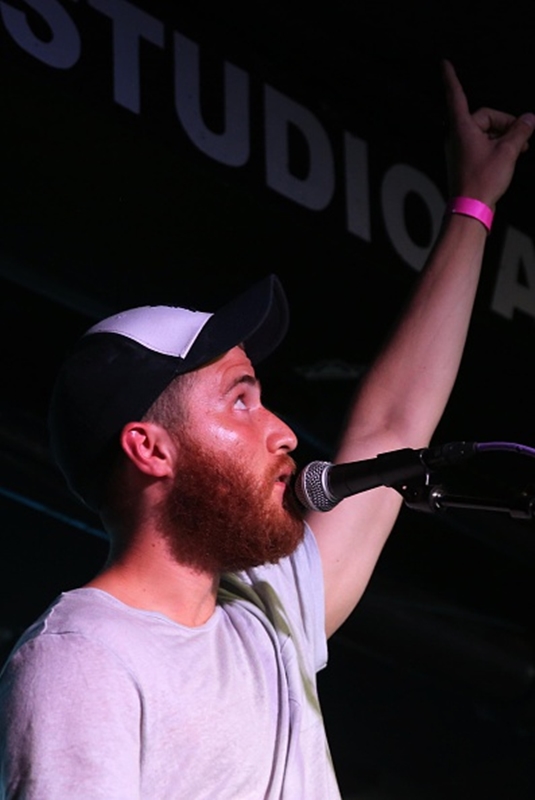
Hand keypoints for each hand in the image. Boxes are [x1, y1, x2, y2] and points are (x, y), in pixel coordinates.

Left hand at [443, 59, 534, 207]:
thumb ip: (520, 131)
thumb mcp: (508, 152)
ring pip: (485, 133)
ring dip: (504, 137)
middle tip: (524, 136)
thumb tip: (529, 119)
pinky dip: (496, 146)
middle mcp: (456, 137)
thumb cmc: (482, 181)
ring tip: (520, 149)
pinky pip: (482, 145)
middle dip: (505, 123)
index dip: (451, 78)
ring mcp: (459, 150)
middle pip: (484, 117)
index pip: (456, 95)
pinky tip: (510, 156)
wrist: (469, 209)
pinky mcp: (464, 162)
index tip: (444, 63)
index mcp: (462, 128)